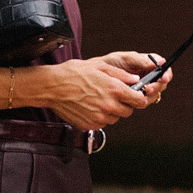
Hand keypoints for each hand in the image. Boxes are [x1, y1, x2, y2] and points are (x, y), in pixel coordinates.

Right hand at [36, 54, 169, 128]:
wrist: (52, 87)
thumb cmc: (74, 73)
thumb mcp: (100, 66)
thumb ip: (121, 75)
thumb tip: (135, 79)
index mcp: (115, 90)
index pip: (140, 101)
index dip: (139, 98)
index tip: (136, 96)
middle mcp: (110, 106)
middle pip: (129, 111)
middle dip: (125, 104)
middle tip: (114, 96)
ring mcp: (100, 118)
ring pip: (115, 118)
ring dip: (112, 111)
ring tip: (98, 100)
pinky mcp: (90, 125)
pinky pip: (102, 123)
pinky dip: (99, 117)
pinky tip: (90, 106)